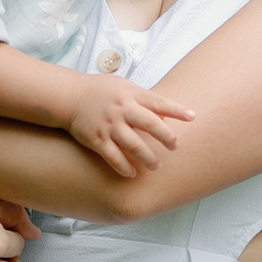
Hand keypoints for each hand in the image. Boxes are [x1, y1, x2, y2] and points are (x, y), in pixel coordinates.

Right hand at [65, 76, 194, 177]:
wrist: (68, 96)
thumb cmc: (99, 91)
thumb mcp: (123, 87)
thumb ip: (143, 100)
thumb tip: (164, 115)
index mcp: (130, 95)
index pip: (158, 102)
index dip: (176, 110)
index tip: (192, 117)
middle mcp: (121, 110)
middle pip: (149, 124)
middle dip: (165, 136)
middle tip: (175, 147)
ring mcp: (109, 125)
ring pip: (133, 144)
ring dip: (147, 157)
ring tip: (157, 166)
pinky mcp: (96, 139)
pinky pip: (113, 156)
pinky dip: (123, 166)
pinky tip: (133, 173)